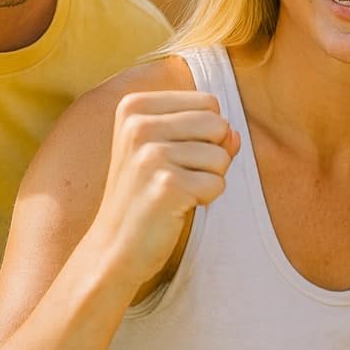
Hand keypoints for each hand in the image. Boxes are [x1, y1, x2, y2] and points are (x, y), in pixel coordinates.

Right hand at [87, 90, 240, 287]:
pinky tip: (176, 207)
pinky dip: (205, 198)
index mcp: (135, 106)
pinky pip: (218, 183)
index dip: (205, 132)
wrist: (114, 247)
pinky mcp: (166, 185)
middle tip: (177, 176)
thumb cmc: (145, 194)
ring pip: (221, 155)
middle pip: (218, 124)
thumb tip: (234, 134)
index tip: (173, 154)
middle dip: (211, 154)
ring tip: (175, 191)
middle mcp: (138, 125)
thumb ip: (207, 133)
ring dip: (208, 178)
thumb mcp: (169, 150)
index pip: (208, 102)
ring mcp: (150, 155)